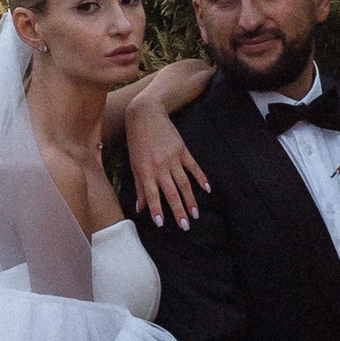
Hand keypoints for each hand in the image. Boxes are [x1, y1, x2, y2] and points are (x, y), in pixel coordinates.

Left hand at [125, 81, 211, 231]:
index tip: (162, 224)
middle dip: (178, 210)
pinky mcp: (182, 150)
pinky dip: (201, 178)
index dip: (156, 210)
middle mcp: (160, 166)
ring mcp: (173, 158)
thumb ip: (138, 187)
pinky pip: (193, 167)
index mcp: (145, 171)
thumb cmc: (136, 141)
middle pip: (171, 192)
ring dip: (190, 200)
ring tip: (196, 214)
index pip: (152, 195)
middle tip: (186, 226)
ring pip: (184, 183)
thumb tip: (140, 208)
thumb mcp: (133, 164)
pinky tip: (206, 189)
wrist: (145, 114)